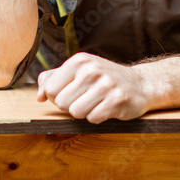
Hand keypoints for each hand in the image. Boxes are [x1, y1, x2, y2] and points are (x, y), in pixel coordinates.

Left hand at [36, 53, 150, 123]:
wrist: (139, 84)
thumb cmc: (103, 79)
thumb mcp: (77, 71)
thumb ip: (52, 79)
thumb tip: (39, 97)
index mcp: (78, 61)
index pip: (51, 89)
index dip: (57, 97)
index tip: (71, 94)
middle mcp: (91, 69)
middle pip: (62, 103)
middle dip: (70, 106)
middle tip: (85, 99)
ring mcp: (105, 84)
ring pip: (76, 112)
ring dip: (84, 113)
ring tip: (96, 103)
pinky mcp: (117, 100)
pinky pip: (93, 118)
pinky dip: (98, 117)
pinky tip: (106, 108)